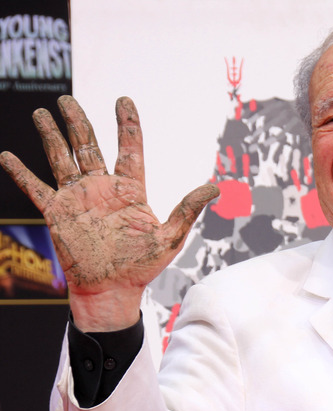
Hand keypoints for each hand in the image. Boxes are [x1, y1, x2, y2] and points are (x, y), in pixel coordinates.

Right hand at [0, 96, 218, 329]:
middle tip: (67, 99)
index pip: (129, 149)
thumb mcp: (170, 236)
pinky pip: (35, 188)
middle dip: (78, 121)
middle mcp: (102, 188)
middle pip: (88, 146)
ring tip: (42, 112)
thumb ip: (188, 209)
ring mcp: (77, 199)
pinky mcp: (57, 214)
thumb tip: (215, 188)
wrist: (112, 291)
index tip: (123, 99)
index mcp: (130, 190)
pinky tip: (7, 155)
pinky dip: (20, 172)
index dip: (127, 124)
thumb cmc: (142, 267)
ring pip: (62, 159)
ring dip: (51, 136)